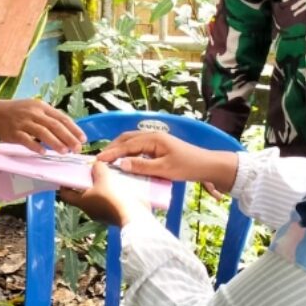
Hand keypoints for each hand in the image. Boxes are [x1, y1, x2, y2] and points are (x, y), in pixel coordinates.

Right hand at [0, 98, 85, 153]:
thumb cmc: (18, 112)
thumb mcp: (34, 109)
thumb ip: (48, 118)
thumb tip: (67, 130)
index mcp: (41, 106)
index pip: (61, 117)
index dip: (73, 129)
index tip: (83, 139)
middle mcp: (33, 113)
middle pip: (54, 125)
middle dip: (68, 137)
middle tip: (77, 148)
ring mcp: (23, 122)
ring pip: (42, 132)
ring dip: (55, 143)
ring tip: (65, 152)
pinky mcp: (14, 132)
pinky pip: (26, 140)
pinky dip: (35, 146)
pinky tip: (44, 152)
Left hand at [59, 161, 149, 227]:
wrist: (133, 217)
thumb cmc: (114, 197)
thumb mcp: (104, 177)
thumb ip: (97, 168)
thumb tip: (95, 165)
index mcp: (82, 202)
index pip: (65, 194)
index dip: (65, 183)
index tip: (70, 174)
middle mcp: (88, 210)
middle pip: (82, 195)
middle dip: (86, 183)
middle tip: (93, 171)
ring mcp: (101, 215)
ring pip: (96, 199)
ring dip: (100, 189)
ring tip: (109, 177)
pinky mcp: (112, 216)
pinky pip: (107, 203)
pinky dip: (110, 195)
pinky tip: (119, 186)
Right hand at [98, 131, 237, 193]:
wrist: (207, 165)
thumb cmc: (187, 167)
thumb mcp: (164, 169)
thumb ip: (142, 166)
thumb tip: (121, 164)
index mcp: (153, 139)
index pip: (127, 144)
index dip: (111, 152)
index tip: (98, 160)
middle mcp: (152, 136)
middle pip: (126, 138)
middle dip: (112, 147)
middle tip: (100, 159)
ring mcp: (156, 140)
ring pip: (132, 142)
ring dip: (120, 149)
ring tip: (108, 160)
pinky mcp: (159, 146)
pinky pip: (139, 147)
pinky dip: (128, 152)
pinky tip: (125, 161)